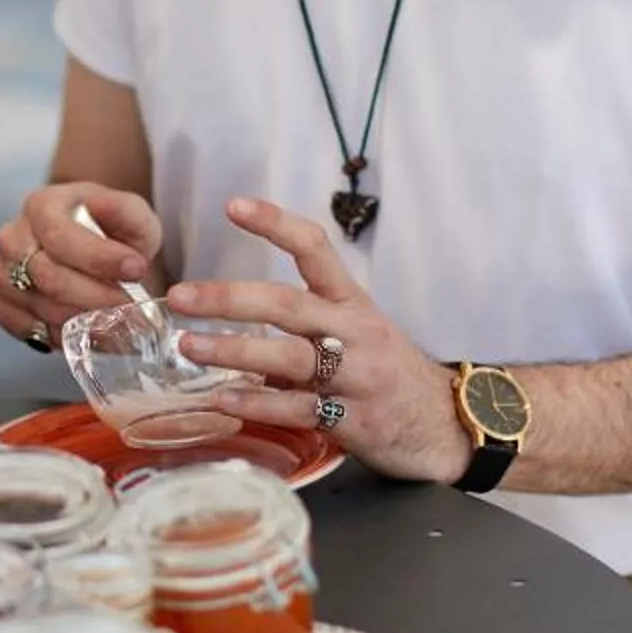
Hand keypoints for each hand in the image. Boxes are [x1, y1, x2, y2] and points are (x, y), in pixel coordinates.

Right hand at [0, 182, 163, 351]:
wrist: (90, 249)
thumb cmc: (110, 231)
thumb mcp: (131, 214)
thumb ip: (125, 211)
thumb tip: (105, 207)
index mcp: (41, 206)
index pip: (59, 236)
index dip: (99, 258)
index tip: (136, 269)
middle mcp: (12, 238)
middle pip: (49, 278)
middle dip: (97, 297)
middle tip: (131, 306)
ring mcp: (1, 274)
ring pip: (42, 308)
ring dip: (85, 320)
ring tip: (116, 319)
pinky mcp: (1, 306)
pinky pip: (29, 330)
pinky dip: (63, 336)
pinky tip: (87, 329)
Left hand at [165, 197, 472, 485]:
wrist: (449, 426)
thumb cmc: (391, 374)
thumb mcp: (360, 334)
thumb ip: (305, 325)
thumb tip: (235, 323)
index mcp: (354, 303)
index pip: (315, 249)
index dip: (275, 224)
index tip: (234, 207)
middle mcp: (357, 333)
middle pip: (288, 306)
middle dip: (230, 299)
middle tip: (181, 297)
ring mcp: (358, 377)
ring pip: (290, 358)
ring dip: (234, 351)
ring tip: (190, 347)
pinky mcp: (356, 421)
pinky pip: (300, 409)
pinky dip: (258, 403)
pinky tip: (222, 399)